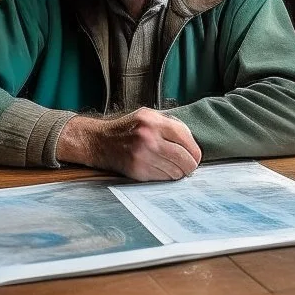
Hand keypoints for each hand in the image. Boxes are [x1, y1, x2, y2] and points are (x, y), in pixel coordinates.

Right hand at [57, 108, 200, 180]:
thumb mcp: (147, 116)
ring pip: (175, 171)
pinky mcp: (137, 170)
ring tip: (172, 167)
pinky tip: (160, 170)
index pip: (186, 138)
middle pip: (184, 158)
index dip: (195, 151)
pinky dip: (166, 177)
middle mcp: (148, 137)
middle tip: (189, 167)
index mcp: (153, 121)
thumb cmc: (126, 128)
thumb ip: (169, 124)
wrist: (99, 141)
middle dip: (190, 166)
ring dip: (178, 172)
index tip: (195, 157)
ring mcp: (142, 155)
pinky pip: (162, 178)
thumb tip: (192, 143)